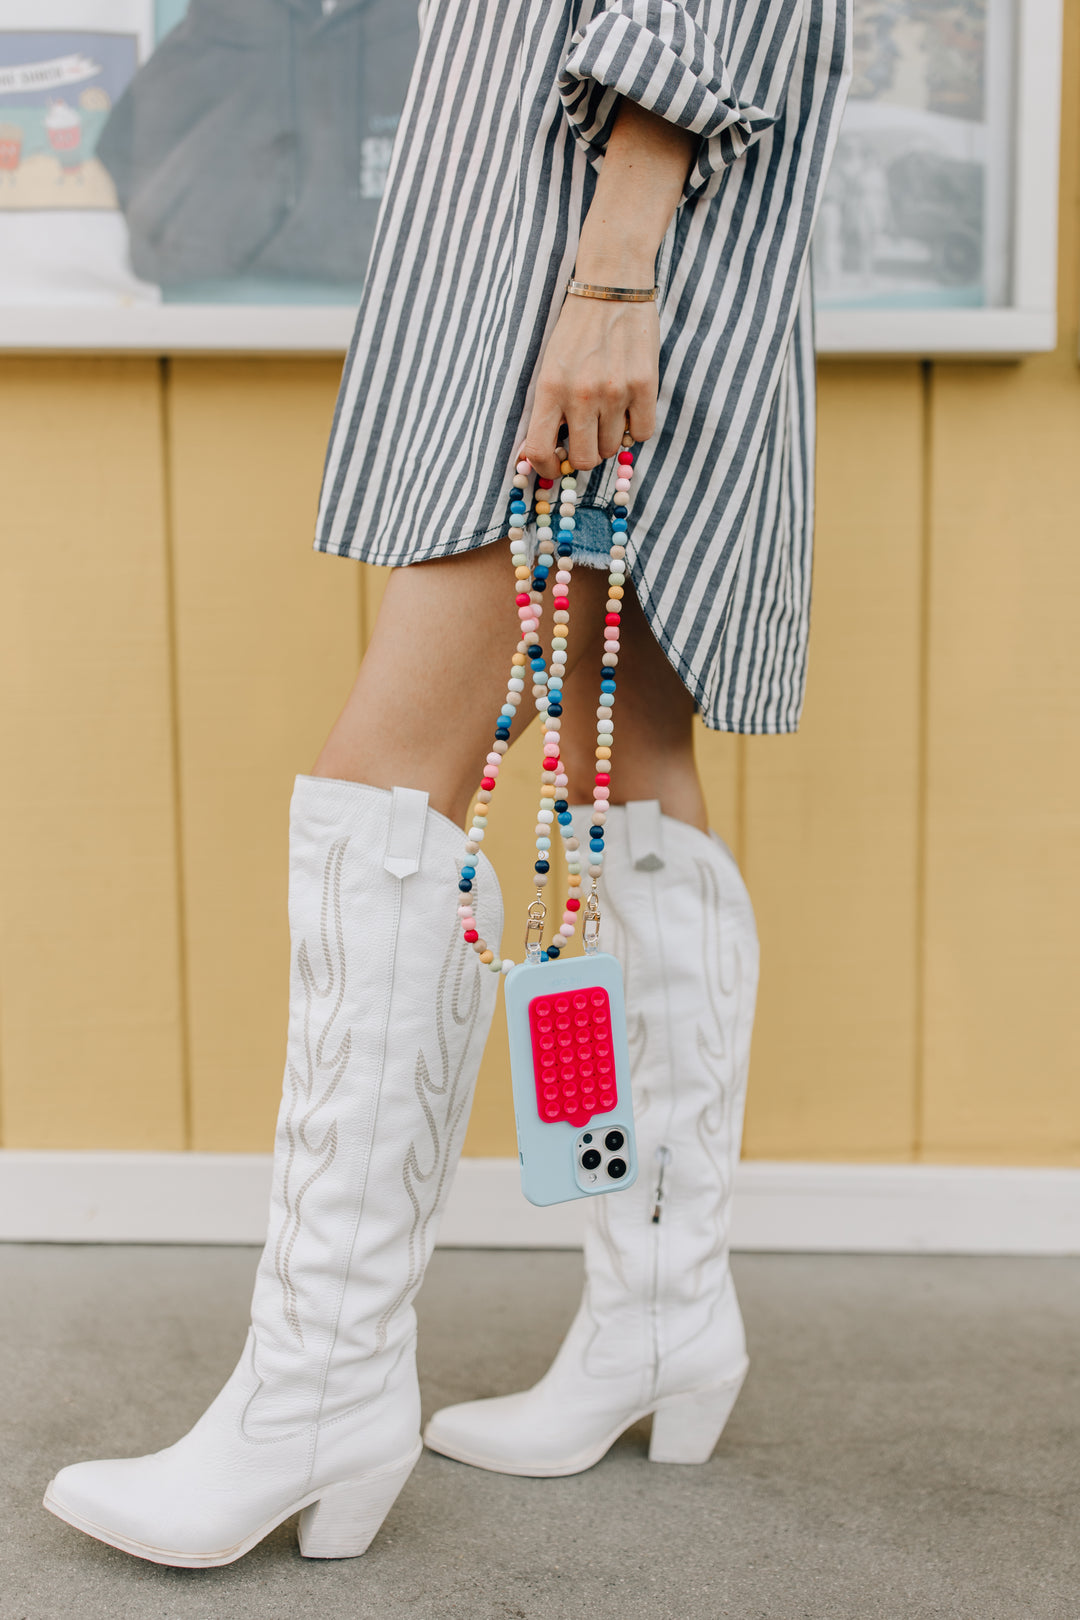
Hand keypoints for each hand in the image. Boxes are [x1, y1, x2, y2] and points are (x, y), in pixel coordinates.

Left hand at [521, 294, 659, 476]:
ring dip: (610, 438)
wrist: (612, 286)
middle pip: (584, 458)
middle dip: (584, 455)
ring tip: (608, 413)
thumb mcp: (549, 366)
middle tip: (587, 439)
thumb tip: (543, 454)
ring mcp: (615, 391)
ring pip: (613, 448)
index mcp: (549, 388)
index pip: (540, 451)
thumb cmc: (576, 330)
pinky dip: (636, 428)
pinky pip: (642, 433)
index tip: (553, 467)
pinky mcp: (645, 385)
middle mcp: (581, 394)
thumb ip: (547, 408)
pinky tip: (629, 408)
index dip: (546, 469)